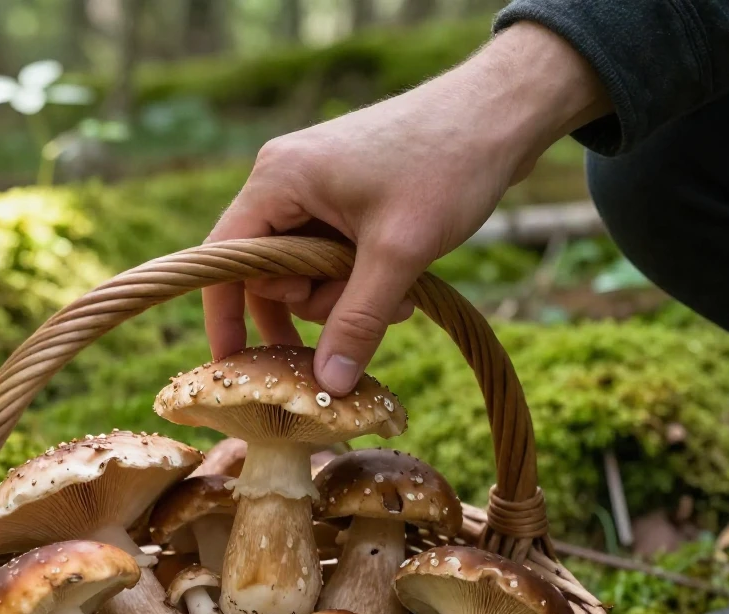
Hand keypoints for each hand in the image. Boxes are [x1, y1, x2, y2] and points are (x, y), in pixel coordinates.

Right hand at [204, 21, 609, 393]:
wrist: (503, 113)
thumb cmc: (448, 165)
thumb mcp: (398, 254)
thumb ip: (357, 321)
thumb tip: (328, 385)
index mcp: (279, 181)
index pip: (225, 259)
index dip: (225, 315)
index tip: (234, 366)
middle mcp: (286, 183)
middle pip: (268, 275)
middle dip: (314, 306)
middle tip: (357, 319)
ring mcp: (315, 191)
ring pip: (305, 275)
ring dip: (346, 301)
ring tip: (396, 303)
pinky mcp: (344, 201)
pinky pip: (332, 261)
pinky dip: (361, 285)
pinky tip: (402, 292)